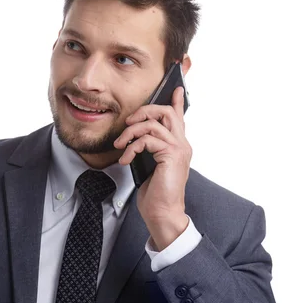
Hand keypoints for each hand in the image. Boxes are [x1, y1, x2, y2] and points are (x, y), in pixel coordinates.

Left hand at [113, 86, 192, 250]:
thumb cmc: (156, 193)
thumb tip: (137, 139)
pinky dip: (132, 148)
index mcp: (178, 146)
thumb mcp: (150, 166)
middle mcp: (182, 144)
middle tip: (128, 122)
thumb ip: (149, 150)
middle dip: (144, 111)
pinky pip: (148, 139)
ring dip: (131, 132)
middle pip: (166, 112)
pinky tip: (125, 159)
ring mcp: (179, 149)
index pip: (179, 118)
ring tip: (120, 146)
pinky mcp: (171, 155)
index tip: (177, 88)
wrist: (162, 213)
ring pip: (153, 123)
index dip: (178, 101)